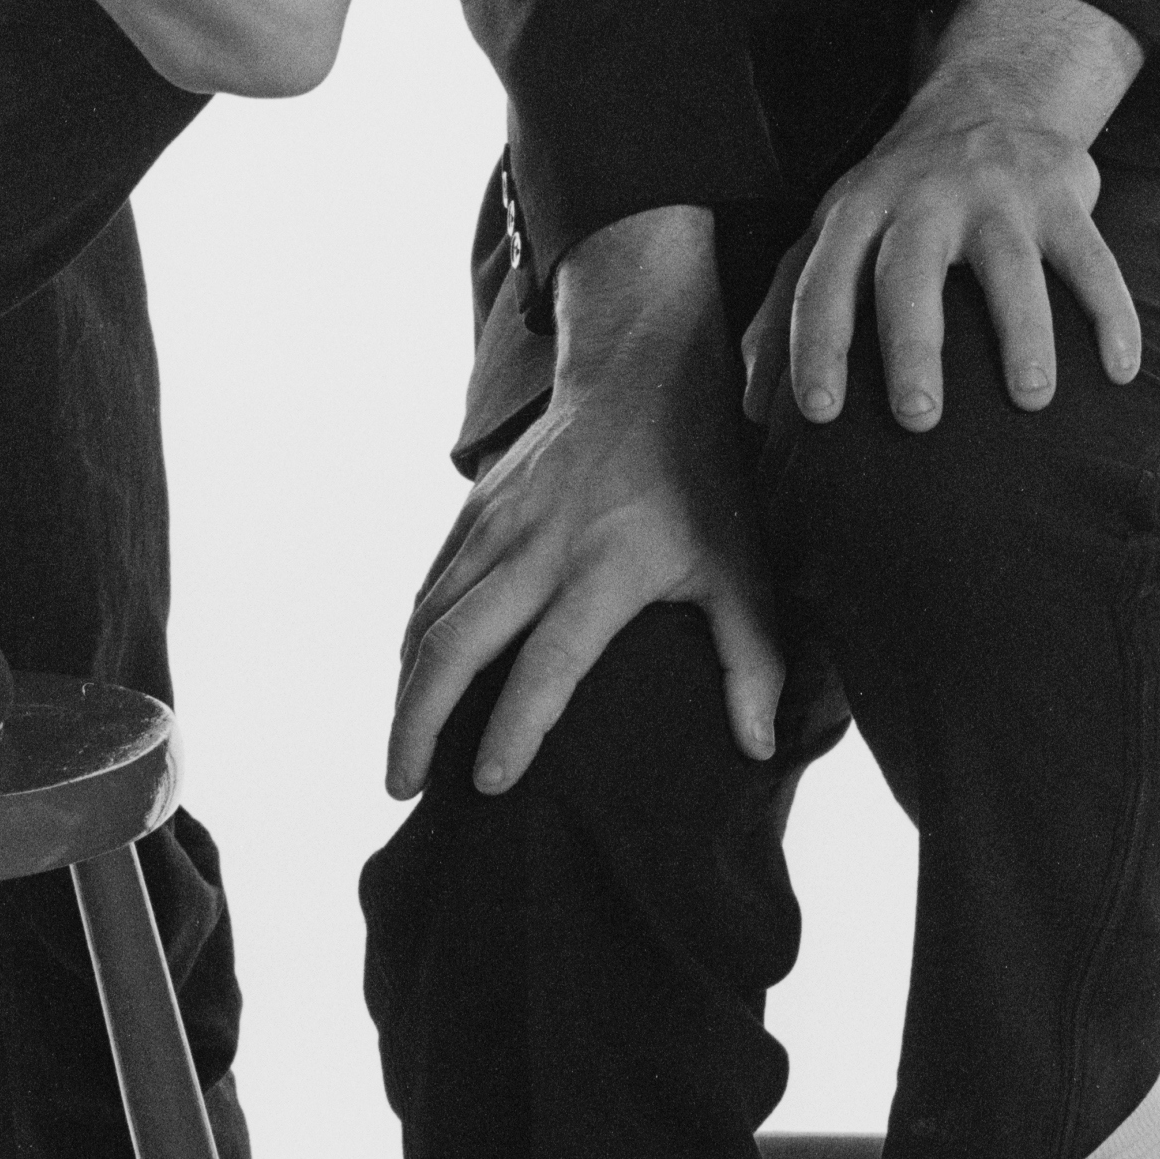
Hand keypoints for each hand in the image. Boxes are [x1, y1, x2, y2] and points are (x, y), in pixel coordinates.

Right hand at [389, 213, 785, 798]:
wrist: (640, 370)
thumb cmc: (701, 479)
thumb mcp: (741, 564)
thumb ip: (753, 659)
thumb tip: (759, 749)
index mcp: (603, 568)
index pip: (547, 663)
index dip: (514, 726)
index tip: (489, 784)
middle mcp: (536, 548)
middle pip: (454, 646)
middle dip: (418, 724)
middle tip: (404, 788)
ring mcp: (496, 525)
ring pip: (427, 618)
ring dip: (404, 691)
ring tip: (400, 757)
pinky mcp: (475, 509)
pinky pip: (429, 587)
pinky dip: (412, 642)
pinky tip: (410, 685)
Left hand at [750, 0, 1149, 432]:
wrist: (988, 103)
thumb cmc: (897, 201)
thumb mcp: (833, 234)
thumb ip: (787, 310)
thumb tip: (749, 407)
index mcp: (856, 214)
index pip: (824, 281)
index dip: (816, 345)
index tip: (819, 414)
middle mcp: (922, 199)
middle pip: (909, 272)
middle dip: (910, 343)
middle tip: (917, 417)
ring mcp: (997, 194)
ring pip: (1009, 265)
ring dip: (1022, 332)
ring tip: (1029, 399)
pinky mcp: (1063, 195)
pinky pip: (1092, 258)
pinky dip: (1111, 313)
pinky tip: (1120, 371)